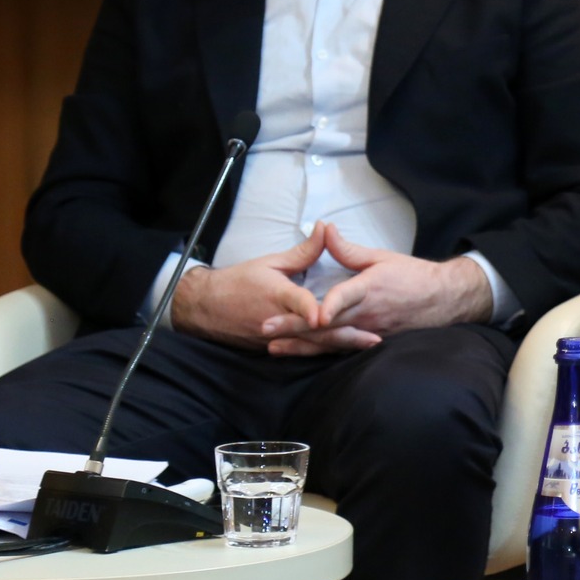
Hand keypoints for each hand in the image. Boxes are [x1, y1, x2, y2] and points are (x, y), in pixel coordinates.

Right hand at [170, 224, 369, 353]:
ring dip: (340, 346)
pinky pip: (304, 351)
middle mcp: (278, 320)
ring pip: (312, 345)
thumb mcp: (271, 262)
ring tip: (368, 346)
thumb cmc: (240, 281)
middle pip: (313, 331)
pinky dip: (325, 351)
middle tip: (372, 338)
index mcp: (277, 295)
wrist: (207, 308)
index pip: (296, 302)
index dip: (309, 309)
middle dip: (344, 335)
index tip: (324, 315)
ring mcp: (276, 338)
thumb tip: (326, 228)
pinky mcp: (274, 347)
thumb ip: (303, 251)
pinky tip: (347, 351)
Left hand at [256, 228, 491, 354]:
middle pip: (326, 323)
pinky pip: (340, 349)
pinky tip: (299, 354)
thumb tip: (324, 229)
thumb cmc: (411, 276)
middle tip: (266, 327)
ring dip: (300, 345)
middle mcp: (366, 313)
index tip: (314, 313)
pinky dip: (318, 352)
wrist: (441, 300)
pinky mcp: (368, 342)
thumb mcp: (380, 257)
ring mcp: (367, 331)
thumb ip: (348, 249)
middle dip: (295, 327)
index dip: (330, 305)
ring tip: (273, 347)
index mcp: (369, 288)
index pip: (346, 296)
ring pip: (329, 341)